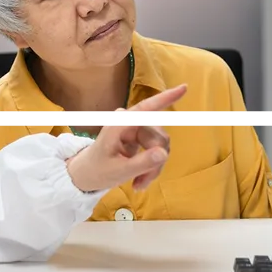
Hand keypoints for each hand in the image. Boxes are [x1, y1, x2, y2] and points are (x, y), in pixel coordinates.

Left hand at [65, 84, 186, 192]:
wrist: (87, 177)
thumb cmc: (96, 170)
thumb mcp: (118, 171)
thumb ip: (141, 163)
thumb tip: (164, 154)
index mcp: (120, 126)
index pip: (146, 109)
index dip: (165, 98)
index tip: (184, 87)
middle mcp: (130, 125)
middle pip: (158, 137)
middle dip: (155, 161)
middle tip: (142, 182)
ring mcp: (137, 133)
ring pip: (160, 148)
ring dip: (153, 169)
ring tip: (138, 184)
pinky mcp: (141, 142)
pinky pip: (157, 154)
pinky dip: (151, 169)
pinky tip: (139, 181)